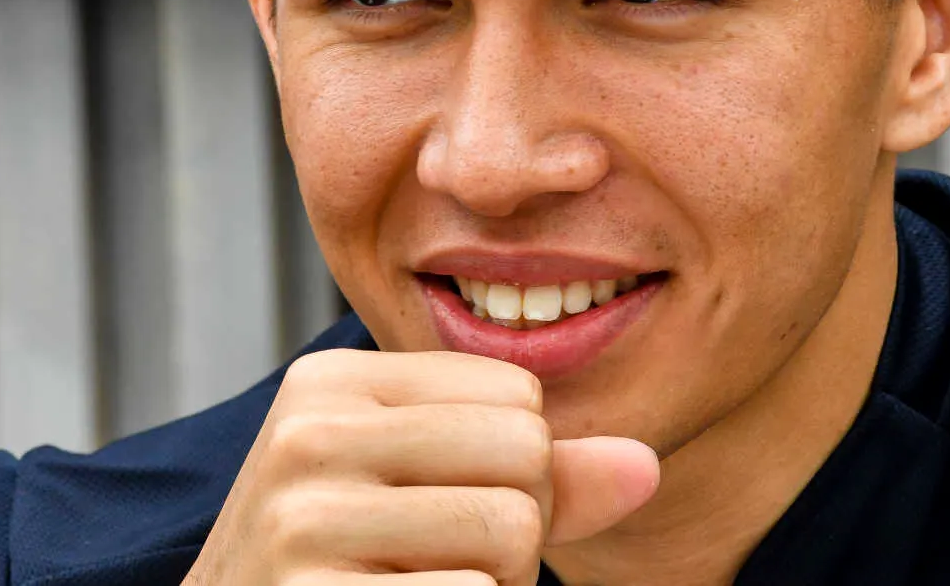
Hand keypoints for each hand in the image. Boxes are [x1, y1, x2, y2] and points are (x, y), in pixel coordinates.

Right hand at [183, 349, 660, 585]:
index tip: (437, 506)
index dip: (514, 466)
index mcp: (330, 384)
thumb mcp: (419, 490)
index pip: (516, 394)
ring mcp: (304, 522)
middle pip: (524, 452)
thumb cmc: (343, 567)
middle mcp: (308, 436)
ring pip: (513, 531)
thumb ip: (534, 470)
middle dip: (514, 523)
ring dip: (496, 582)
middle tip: (438, 560)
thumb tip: (644, 466)